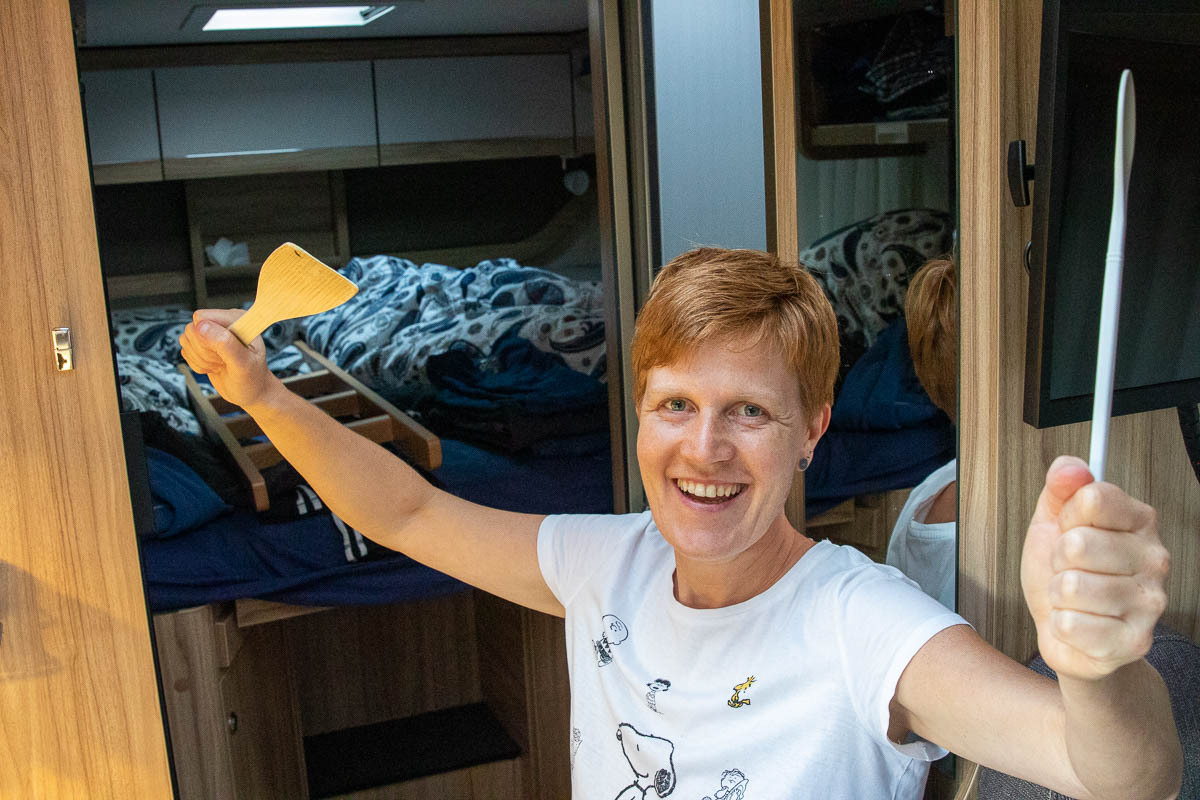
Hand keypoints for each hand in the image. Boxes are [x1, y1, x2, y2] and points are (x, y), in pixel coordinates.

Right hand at [178, 309, 274, 408]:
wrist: (251, 392)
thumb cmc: (253, 377)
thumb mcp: (243, 363)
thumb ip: (225, 343)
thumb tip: (202, 326)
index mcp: (237, 319)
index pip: (202, 317)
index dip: (206, 337)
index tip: (222, 352)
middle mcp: (222, 323)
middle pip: (192, 329)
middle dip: (205, 352)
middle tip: (224, 361)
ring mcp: (211, 333)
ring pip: (186, 340)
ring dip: (201, 359)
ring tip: (221, 364)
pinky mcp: (202, 345)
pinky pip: (186, 351)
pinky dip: (198, 364)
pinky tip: (215, 366)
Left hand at [1021, 455, 1169, 680]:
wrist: (1067, 630)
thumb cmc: (1064, 572)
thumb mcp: (1053, 522)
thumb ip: (1060, 488)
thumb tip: (1069, 468)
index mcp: (1140, 521)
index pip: (1093, 498)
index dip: (1066, 516)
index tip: (1068, 529)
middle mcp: (1155, 559)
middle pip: (1078, 544)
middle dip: (1058, 560)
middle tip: (1069, 570)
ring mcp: (1150, 601)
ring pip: (1072, 586)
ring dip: (1058, 595)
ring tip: (1072, 598)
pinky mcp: (1135, 640)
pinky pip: (1071, 624)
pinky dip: (1061, 625)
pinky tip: (1076, 623)